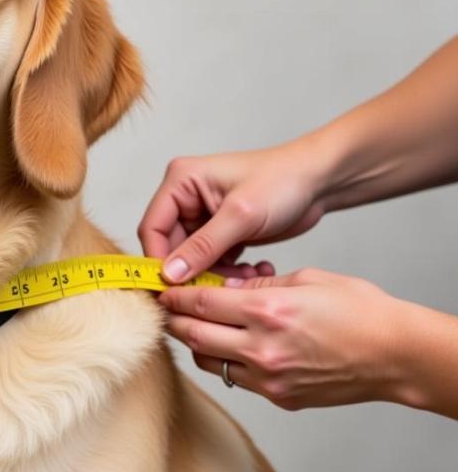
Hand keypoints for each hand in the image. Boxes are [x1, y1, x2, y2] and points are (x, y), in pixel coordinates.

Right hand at [138, 144, 328, 282]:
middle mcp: (186, 197)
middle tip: (214, 291)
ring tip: (242, 279)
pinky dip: (226, 272)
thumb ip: (202, 247)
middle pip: (170, 247)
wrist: (319, 180)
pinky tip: (250, 273)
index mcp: (181, 181)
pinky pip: (210, 261)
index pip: (153, 228)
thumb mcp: (241, 215)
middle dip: (191, 271)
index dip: (158, 261)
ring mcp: (202, 215)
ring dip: (212, 274)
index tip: (172, 290)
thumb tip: (170, 275)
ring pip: (191, 259)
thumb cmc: (283, 181)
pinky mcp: (219, 231)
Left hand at [161, 269, 411, 410]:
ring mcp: (269, 379)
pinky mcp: (279, 398)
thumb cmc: (360, 311)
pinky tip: (229, 346)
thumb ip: (259, 285)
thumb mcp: (306, 279)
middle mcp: (262, 349)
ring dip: (195, 343)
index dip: (176, 295)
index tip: (164, 289)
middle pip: (194, 336)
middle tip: (167, 308)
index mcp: (268, 312)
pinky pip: (236, 379)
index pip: (201, 303)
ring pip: (209, 362)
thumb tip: (225, 287)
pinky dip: (225, 361)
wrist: (397, 355)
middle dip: (174, 320)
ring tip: (194, 326)